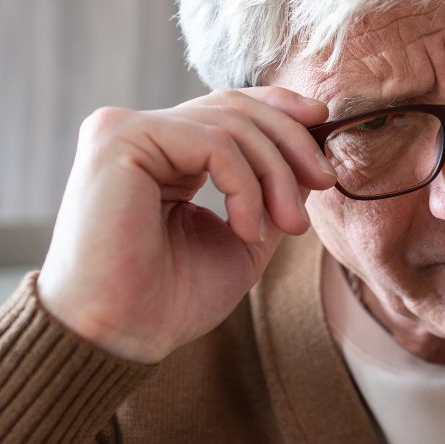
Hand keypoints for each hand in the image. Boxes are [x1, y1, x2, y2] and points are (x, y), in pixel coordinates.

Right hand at [37, 88, 336, 362]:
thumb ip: (270, 194)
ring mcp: (122, 130)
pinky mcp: (119, 139)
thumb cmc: (169, 300)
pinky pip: (211, 143)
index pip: (226, 108)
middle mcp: (137, 133)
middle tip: (325, 181)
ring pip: (229, 123)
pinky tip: (246, 228)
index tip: (324, 127)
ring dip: (275, 174)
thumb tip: (312, 159)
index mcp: (160, 152)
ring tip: (289, 225)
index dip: (279, 109)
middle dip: (290, 141)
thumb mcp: (241, 238)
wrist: (120, 337)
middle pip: (233, 106)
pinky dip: (244, 185)